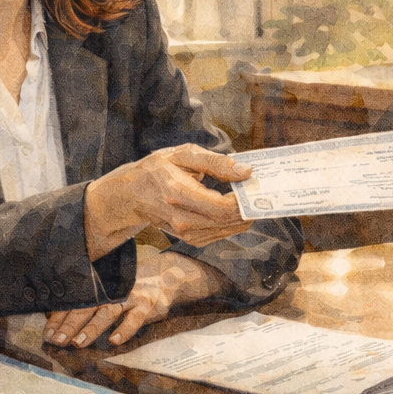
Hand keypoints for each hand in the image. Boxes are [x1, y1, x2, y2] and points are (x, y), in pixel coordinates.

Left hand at [44, 251, 225, 347]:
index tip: (47, 332)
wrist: (169, 273)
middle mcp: (113, 289)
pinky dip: (125, 329)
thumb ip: (93, 299)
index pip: (76, 301)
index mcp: (101, 286)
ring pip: (108, 312)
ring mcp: (131, 296)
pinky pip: (136, 318)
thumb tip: (62, 317)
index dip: (60, 316)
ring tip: (78, 342)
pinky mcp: (149, 305)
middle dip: (70, 324)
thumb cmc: (134, 285)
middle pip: (87, 307)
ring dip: (92, 328)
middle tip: (57, 340)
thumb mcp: (113, 287)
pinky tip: (115, 341)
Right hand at [87, 143, 252, 256]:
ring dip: (243, 216)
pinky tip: (234, 209)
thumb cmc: (158, 170)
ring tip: (250, 199)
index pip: (220, 207)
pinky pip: (219, 234)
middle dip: (248, 208)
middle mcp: (180, 218)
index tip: (255, 187)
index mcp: (177, 193)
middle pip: (226, 221)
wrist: (132, 195)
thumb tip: (246, 171)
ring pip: (226, 230)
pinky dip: (232, 223)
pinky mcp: (189, 238)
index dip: (243, 201)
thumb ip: (216, 162)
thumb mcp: (184, 154)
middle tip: (260, 193)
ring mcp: (184, 232)